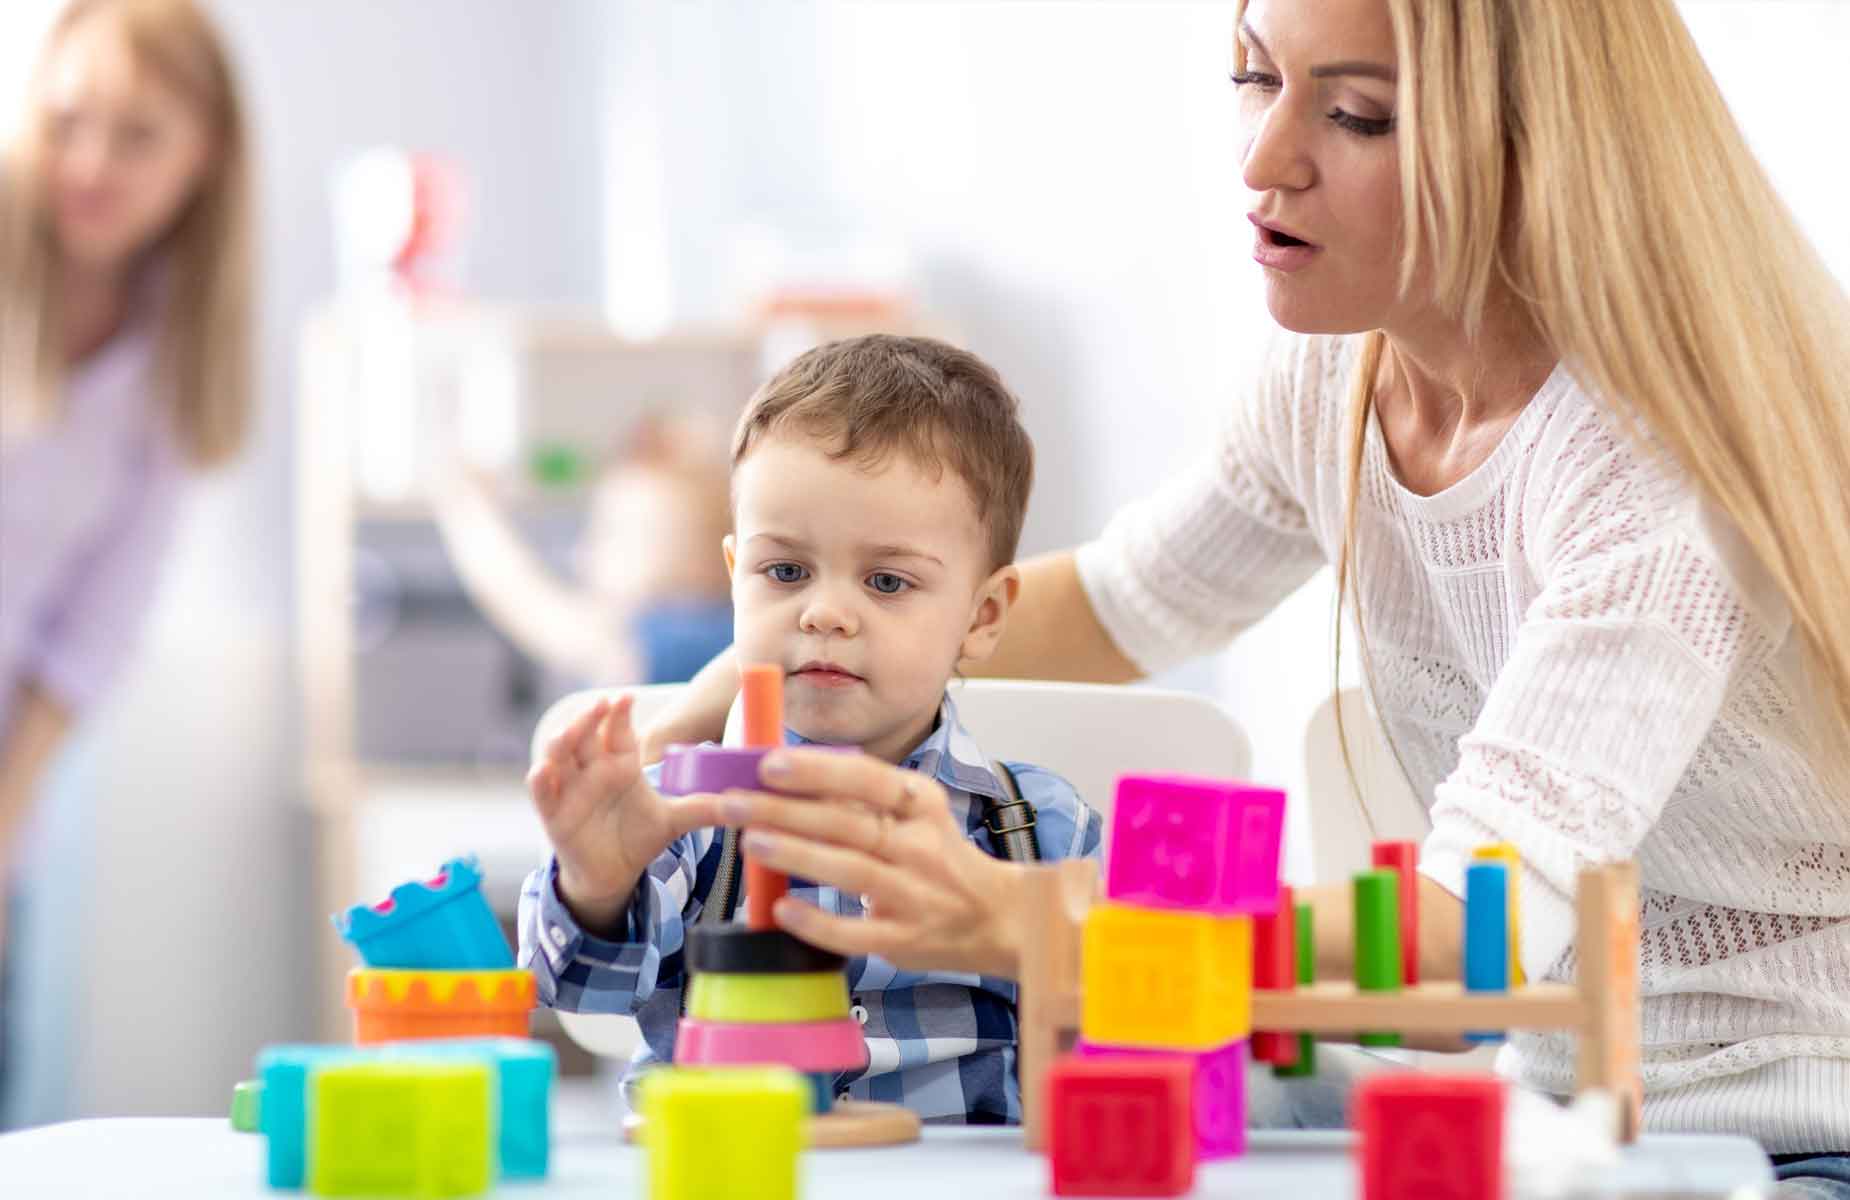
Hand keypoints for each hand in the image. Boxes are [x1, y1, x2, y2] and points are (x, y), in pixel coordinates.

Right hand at [528, 695, 720, 934]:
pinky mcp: (555, 815)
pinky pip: (543, 794)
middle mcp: (592, 771)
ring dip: (562, 743)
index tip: (626, 697)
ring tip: (570, 732)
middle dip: (590, 719)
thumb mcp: (674, 821)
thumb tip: (744, 803)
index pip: (617, 731)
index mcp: (620, 764)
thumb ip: (703, 808)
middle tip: (601, 704)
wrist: (613, 874)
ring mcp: (570, 791)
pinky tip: (542, 772)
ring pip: (560, 758)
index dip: (619, 714)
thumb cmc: (638, 837)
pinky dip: (540, 782)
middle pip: (586, 736)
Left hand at [720, 748, 1029, 978]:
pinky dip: (818, 921)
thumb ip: (863, 797)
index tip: (768, 763)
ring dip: (798, 855)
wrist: (996, 917)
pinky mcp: (904, 939)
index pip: (866, 778)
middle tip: (733, 801)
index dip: (816, 770)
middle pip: (846, 822)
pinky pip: (855, 932)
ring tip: (751, 842)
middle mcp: (920, 845)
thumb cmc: (939, 858)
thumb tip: (787, 773)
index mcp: (920, 805)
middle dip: (785, 809)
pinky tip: (783, 910)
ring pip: (850, 870)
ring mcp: (913, 894)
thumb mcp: (917, 813)